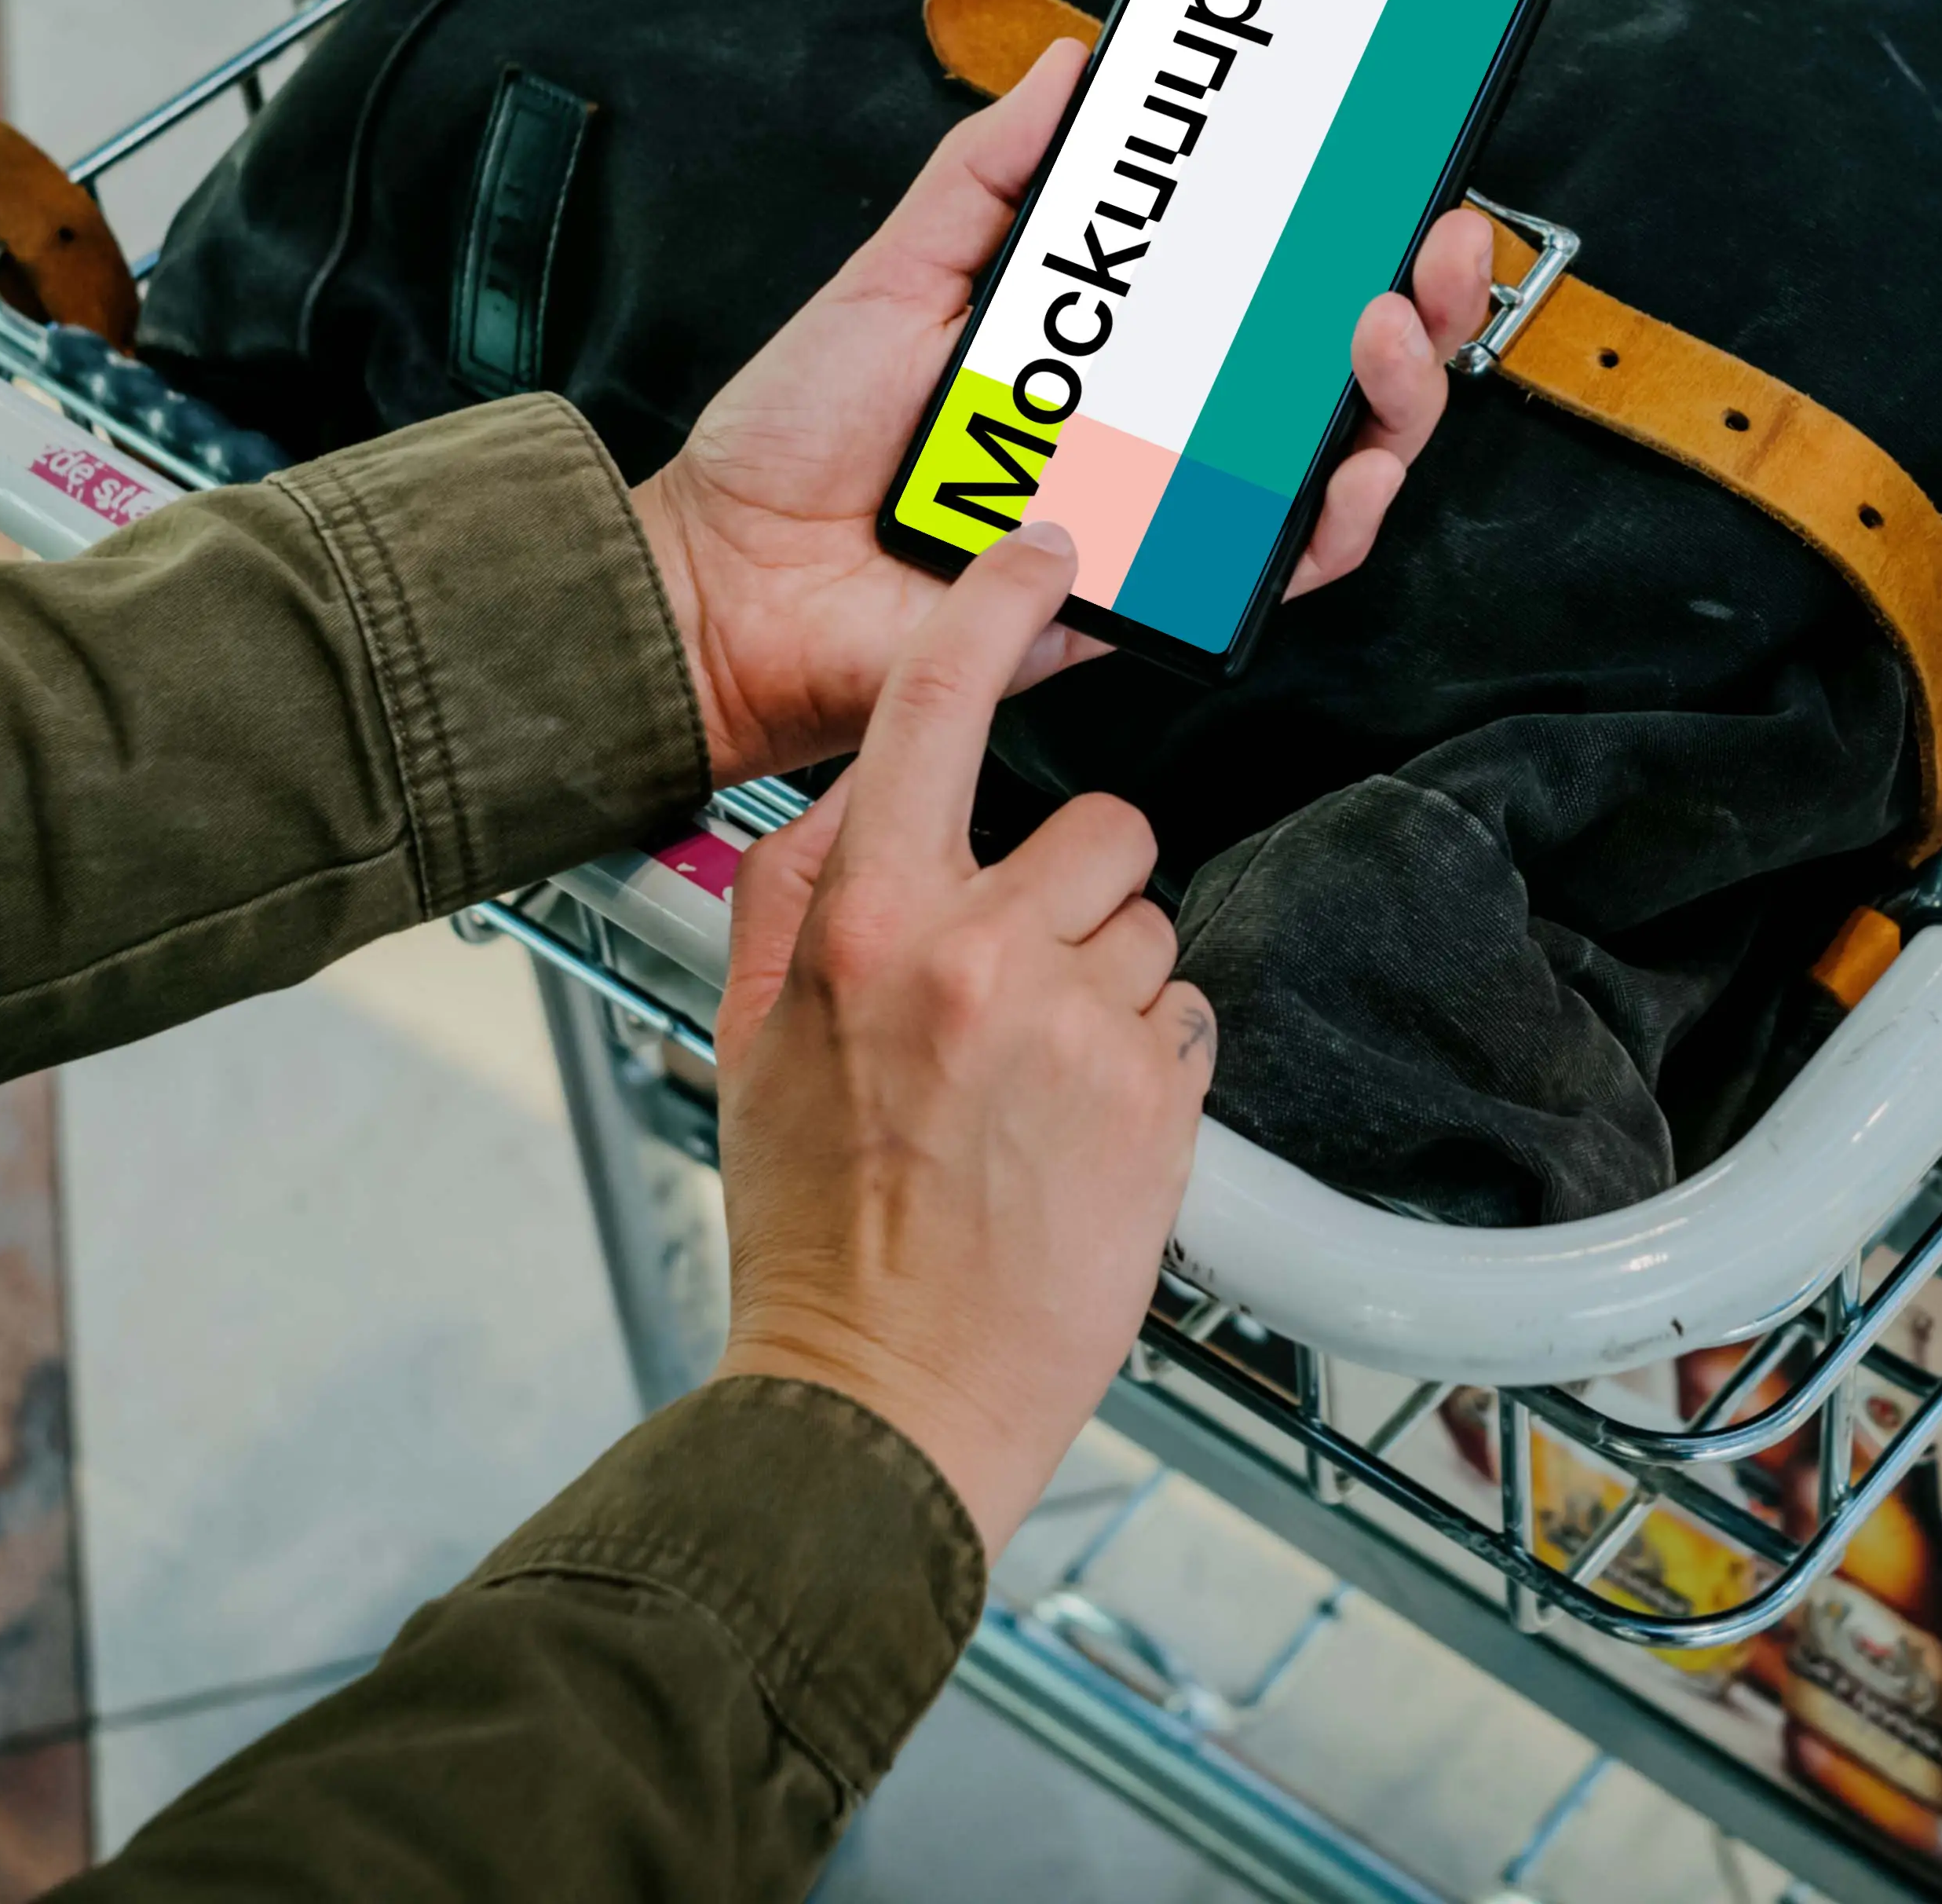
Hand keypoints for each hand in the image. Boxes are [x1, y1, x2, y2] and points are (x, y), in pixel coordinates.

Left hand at [631, 39, 1493, 784]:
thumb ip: (987, 174)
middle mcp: (1156, 430)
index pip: (1262, 288)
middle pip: (1335, 372)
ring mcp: (1162, 512)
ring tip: (1379, 331)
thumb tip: (1070, 70)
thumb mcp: (898, 274)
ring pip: (1338, 467)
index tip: (1393, 168)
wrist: (732, 579)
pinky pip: (1277, 574)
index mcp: (1111, 349)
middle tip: (1426, 244)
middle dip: (1419, 304)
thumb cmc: (797, 448)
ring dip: (1394, 398)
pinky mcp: (1147, 595)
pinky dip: (1330, 522)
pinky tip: (1336, 470)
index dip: (1348, 234)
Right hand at [708, 524, 1208, 1547]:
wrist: (882, 1389)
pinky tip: (1082, 1131)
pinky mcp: (1156, 1098)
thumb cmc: (817, 1225)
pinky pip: (1188, 1015)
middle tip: (1021, 991)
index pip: (932, 707)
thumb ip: (796, 894)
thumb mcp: (754, 1038)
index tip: (1040, 552)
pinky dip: (1151, 1062)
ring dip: (1116, 986)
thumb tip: (857, 791)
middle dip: (1079, 890)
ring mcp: (1076, 1026)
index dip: (993, 607)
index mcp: (865, 922)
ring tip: (1041, 1086)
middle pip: (1098, 826)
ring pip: (1153, 926)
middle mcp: (976, 954)